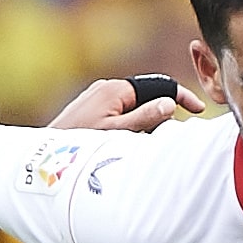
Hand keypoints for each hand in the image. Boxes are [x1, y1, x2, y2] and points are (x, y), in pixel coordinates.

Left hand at [50, 76, 201, 132]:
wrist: (43, 156)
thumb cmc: (78, 145)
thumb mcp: (117, 134)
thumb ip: (144, 118)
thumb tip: (169, 105)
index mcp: (116, 89)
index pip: (158, 86)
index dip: (180, 97)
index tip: (198, 110)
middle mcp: (107, 88)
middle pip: (147, 96)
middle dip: (161, 115)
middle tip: (170, 137)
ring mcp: (98, 97)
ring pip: (134, 107)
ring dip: (144, 124)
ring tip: (144, 146)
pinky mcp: (92, 109)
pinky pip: (120, 114)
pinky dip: (131, 126)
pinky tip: (127, 145)